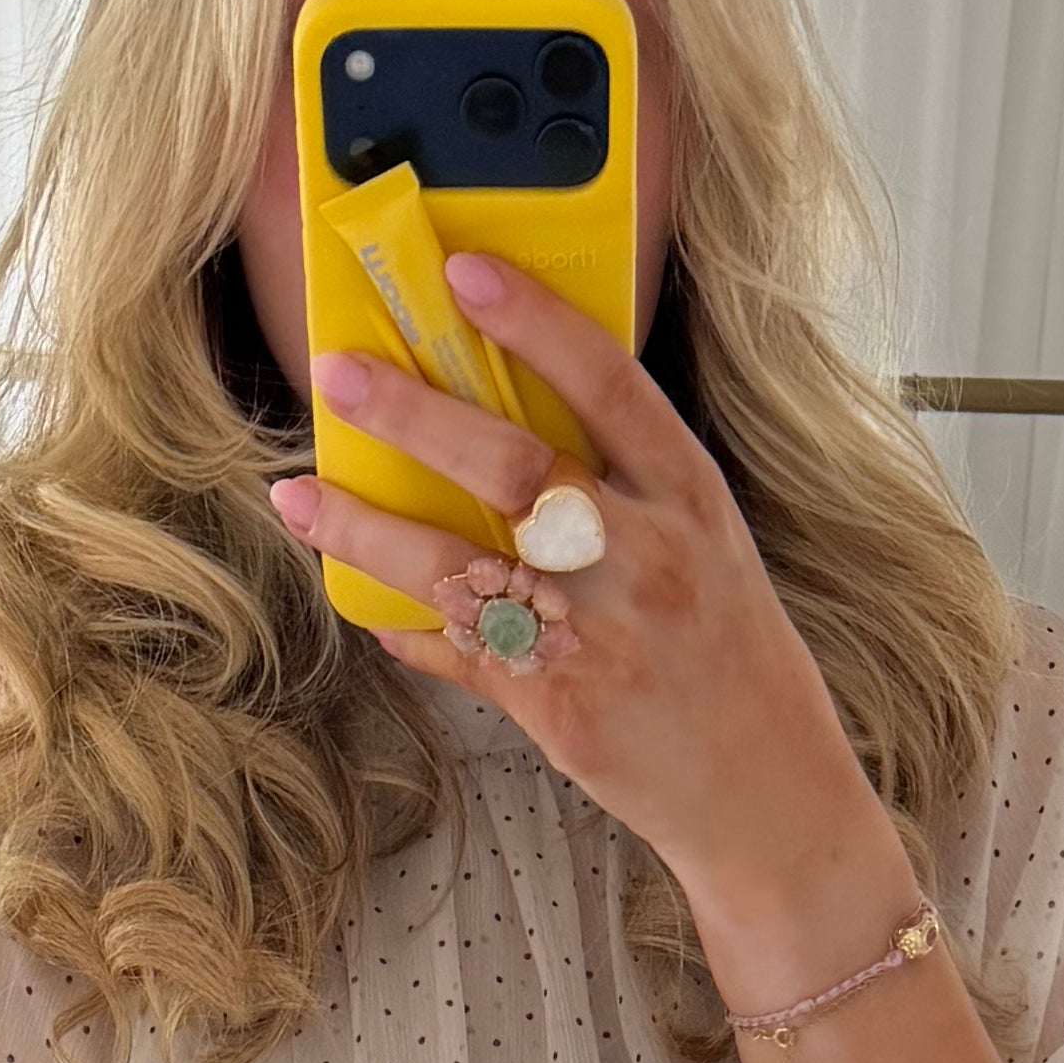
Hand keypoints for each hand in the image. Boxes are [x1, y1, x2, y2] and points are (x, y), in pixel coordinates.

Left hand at [263, 251, 910, 998]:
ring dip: (366, 526)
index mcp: (691, 499)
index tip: (465, 271)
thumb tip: (517, 424)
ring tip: (297, 492)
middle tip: (339, 374)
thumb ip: (627, 489)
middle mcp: (647, 558)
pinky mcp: (558, 707)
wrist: (766, 791)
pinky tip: (357, 598)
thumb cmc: (730, 656)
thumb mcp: (708, 548)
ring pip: (460, 564)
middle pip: (514, 466)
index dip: (535, 323)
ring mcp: (598, 636)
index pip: (610, 386)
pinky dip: (404, 624)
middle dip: (414, 414)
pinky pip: (460, 651)